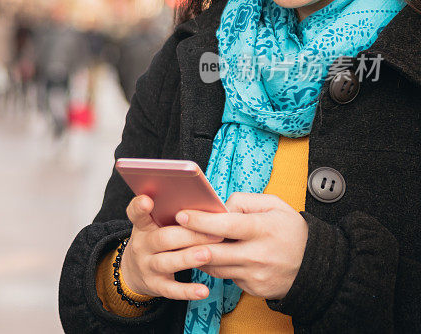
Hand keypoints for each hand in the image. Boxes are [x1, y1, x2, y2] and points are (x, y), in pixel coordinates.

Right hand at [120, 195, 223, 300]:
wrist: (134, 271)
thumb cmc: (156, 240)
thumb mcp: (154, 226)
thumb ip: (170, 215)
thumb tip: (205, 207)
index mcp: (143, 226)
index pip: (136, 214)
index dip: (139, 207)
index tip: (147, 201)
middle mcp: (142, 245)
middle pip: (163, 238)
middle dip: (189, 235)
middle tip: (214, 232)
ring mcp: (147, 266)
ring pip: (167, 262)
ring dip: (188, 258)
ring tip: (208, 254)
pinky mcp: (155, 286)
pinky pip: (171, 289)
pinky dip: (187, 291)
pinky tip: (203, 291)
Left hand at [175, 192, 307, 299]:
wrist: (315, 266)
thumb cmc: (291, 230)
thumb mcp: (274, 205)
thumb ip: (244, 201)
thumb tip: (219, 207)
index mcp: (264, 229)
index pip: (226, 225)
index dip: (201, 220)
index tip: (182, 215)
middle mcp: (259, 255)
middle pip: (213, 251)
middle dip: (189, 241)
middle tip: (174, 231)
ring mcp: (256, 275)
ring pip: (214, 266)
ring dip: (198, 255)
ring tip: (189, 241)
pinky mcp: (253, 289)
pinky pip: (225, 277)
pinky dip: (215, 266)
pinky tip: (211, 255)